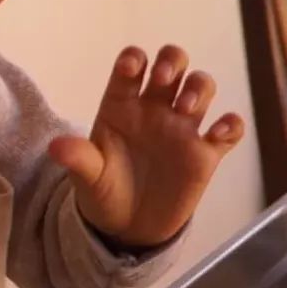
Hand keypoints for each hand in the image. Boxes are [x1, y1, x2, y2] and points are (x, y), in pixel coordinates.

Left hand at [49, 45, 243, 247]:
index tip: (132, 67)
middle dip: (172, 61)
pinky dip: (230, 125)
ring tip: (186, 109)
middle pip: (172, 63)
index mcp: (122, 104)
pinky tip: (217, 135)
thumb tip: (56, 147)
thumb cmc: (104, 191)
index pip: (131, 66)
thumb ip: (77, 158)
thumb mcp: (87, 176)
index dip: (134, 58)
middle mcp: (154, 108)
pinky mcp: (204, 154)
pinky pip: (228, 128)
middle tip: (164, 80)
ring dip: (199, 87)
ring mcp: (182, 128)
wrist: (128, 229)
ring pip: (201, 86)